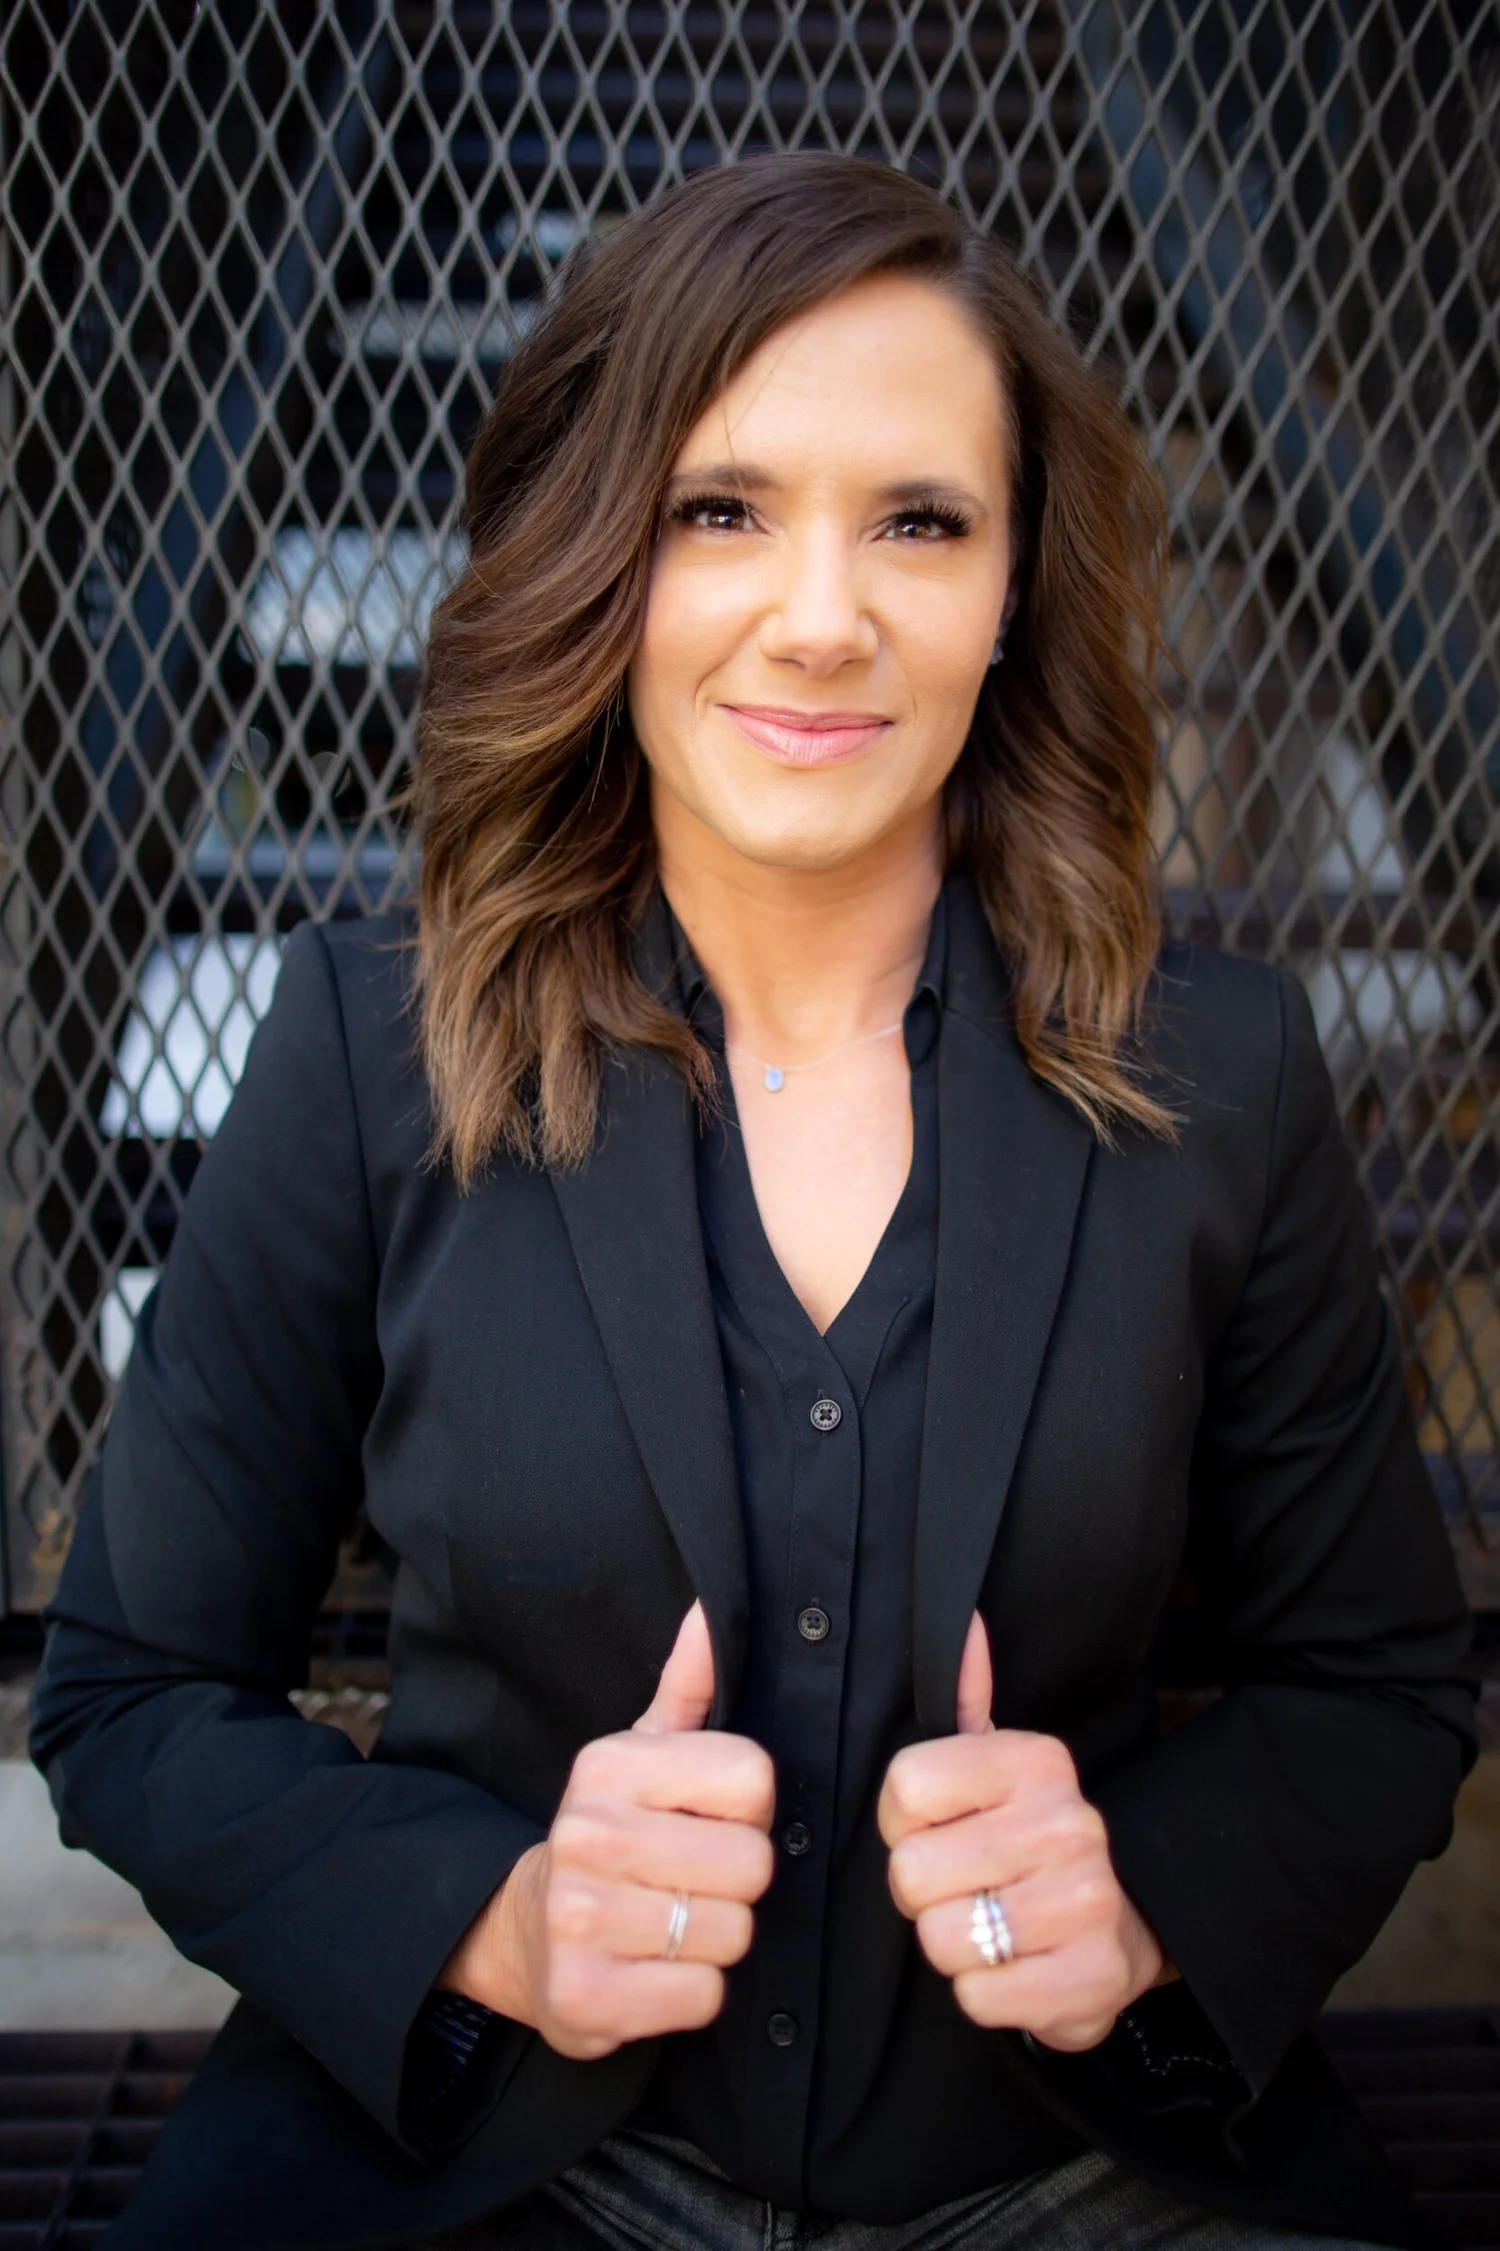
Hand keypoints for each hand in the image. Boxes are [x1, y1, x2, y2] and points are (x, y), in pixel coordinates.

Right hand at [439, 1602, 774, 2059]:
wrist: (527, 1932)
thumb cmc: (611, 1835)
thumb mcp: (641, 1753)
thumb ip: (689, 1686)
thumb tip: (710, 1611)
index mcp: (611, 1767)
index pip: (754, 1782)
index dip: (748, 1811)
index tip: (710, 1820)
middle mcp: (587, 1834)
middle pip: (752, 1864)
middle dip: (737, 1883)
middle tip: (691, 1881)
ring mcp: (580, 1918)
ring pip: (732, 1933)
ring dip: (715, 1939)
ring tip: (671, 1925)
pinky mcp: (584, 1996)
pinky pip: (703, 1996)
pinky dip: (692, 1993)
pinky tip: (654, 1970)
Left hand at [878, 1613, 1172, 2051]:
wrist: (1121, 1925)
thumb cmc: (1029, 1840)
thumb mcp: (996, 1763)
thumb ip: (966, 1696)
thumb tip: (966, 1622)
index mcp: (1035, 1762)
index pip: (904, 1788)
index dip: (901, 1823)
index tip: (935, 1829)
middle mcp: (1069, 1823)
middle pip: (912, 1874)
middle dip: (924, 1894)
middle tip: (965, 1888)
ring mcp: (1087, 1901)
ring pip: (942, 1940)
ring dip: (953, 1948)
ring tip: (991, 1927)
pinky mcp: (1093, 1979)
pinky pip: (979, 1997)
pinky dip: (985, 1994)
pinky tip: (1017, 1968)